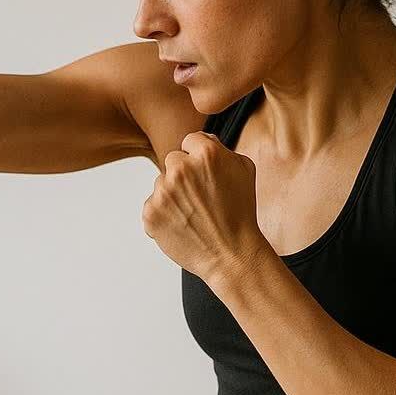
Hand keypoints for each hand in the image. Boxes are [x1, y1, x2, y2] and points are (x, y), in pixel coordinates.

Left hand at [142, 131, 273, 285]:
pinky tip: (183, 225)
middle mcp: (181, 169)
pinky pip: (152, 205)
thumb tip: (203, 140)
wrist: (231, 255)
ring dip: (173, 196)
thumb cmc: (241, 214)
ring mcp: (163, 192)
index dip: (198, 158)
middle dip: (184, 176)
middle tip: (201, 199)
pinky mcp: (150, 213)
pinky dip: (164, 215)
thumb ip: (222, 148)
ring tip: (194, 215)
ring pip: (161, 184)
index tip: (205, 175)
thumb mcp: (244, 170)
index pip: (190, 141)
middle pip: (173, 160)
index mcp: (206, 154)